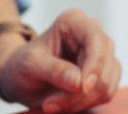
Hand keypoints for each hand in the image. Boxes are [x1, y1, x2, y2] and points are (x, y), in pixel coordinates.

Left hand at [0, 9, 119, 112]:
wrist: (21, 79)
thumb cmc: (22, 65)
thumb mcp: (29, 64)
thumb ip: (53, 70)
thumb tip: (78, 81)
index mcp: (74, 21)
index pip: (97, 40)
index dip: (95, 65)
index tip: (82, 88)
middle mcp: (93, 34)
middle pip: (104, 65)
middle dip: (81, 92)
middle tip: (51, 105)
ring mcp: (101, 55)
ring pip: (106, 84)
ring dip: (81, 102)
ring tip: (53, 105)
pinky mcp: (104, 75)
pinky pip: (105, 94)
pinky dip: (86, 105)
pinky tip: (64, 105)